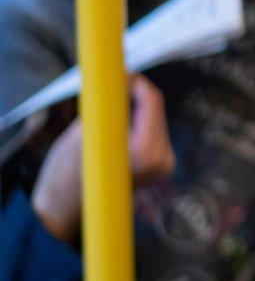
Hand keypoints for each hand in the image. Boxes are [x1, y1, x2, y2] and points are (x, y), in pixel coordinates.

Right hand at [32, 77, 175, 243]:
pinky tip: (116, 128)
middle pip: (155, 109)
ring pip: (154, 119)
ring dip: (134, 109)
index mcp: (146, 151)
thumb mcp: (86, 130)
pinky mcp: (161, 166)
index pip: (152, 101)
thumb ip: (110, 104)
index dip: (137, 81)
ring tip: (106, 112)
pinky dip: (136, 123)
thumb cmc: (67, 170)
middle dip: (134, 94)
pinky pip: (151, 132)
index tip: (120, 71)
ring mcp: (165, 165)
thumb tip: (124, 77)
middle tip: (111, 84)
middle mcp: (163, 159)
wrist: (64, 209)